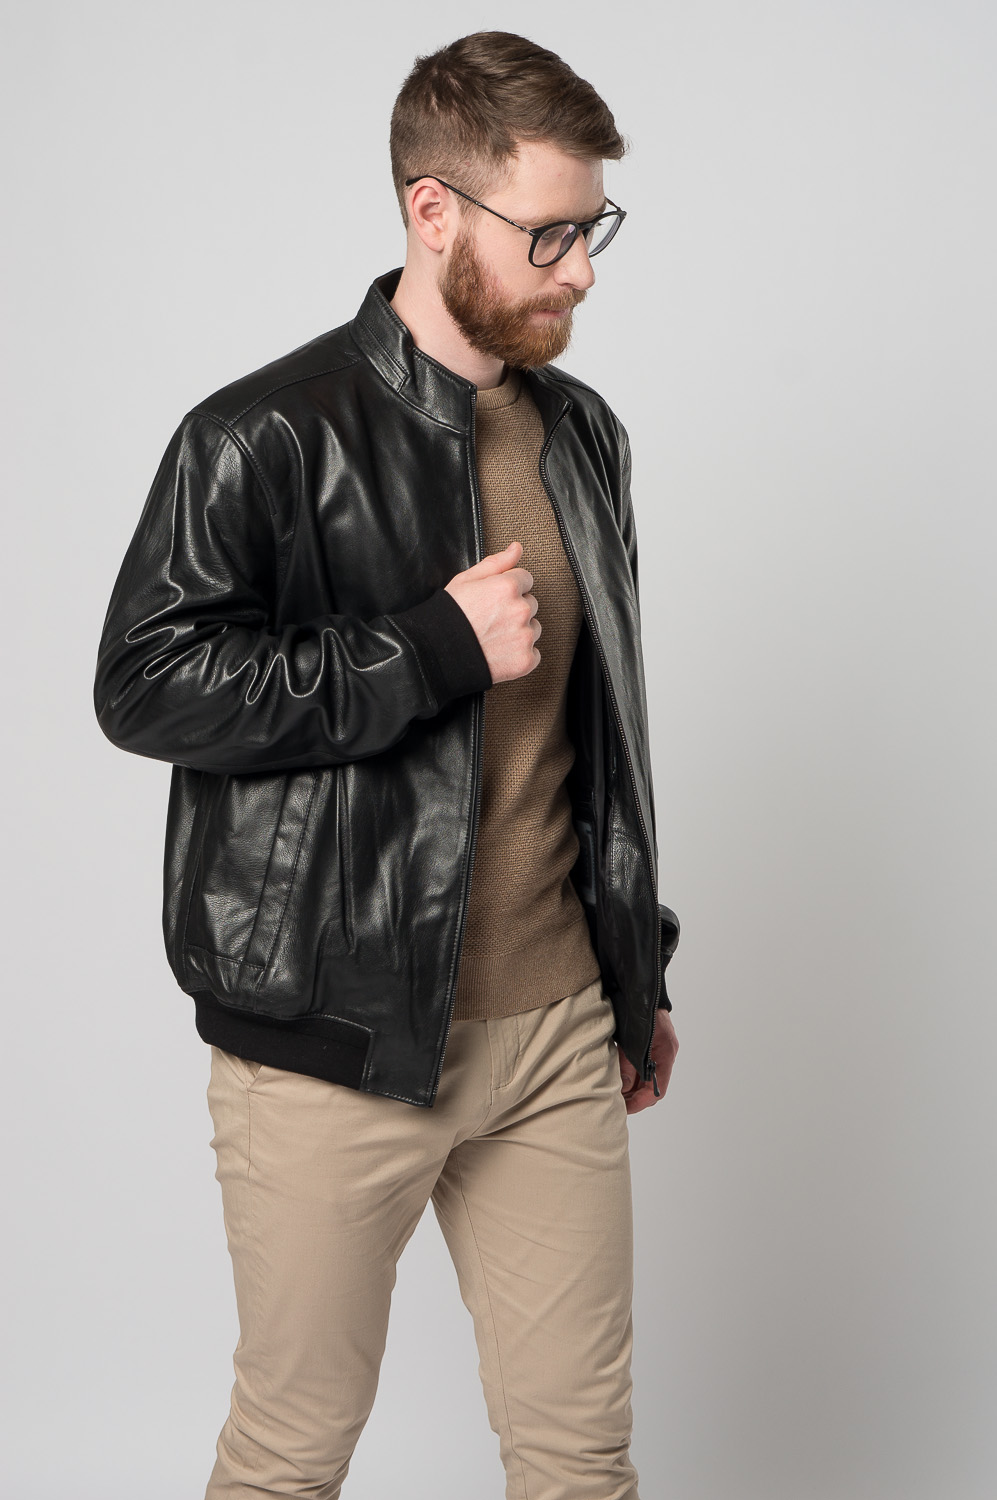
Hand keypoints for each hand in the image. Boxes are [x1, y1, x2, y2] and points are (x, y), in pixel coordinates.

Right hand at [444, 540, 540, 683]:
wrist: (437, 655)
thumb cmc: (448, 617)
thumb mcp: (466, 580)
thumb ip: (496, 562)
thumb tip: (516, 548)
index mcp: (508, 587)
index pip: (526, 579)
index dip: (508, 588)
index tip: (495, 600)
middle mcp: (520, 610)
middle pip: (530, 604)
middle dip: (514, 609)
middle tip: (490, 620)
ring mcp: (524, 636)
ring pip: (533, 628)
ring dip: (519, 632)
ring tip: (494, 637)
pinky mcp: (525, 660)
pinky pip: (533, 654)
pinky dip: (520, 654)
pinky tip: (499, 652)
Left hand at [618, 1009, 678, 1113]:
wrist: (642, 986)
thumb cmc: (639, 1009)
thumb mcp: (631, 1040)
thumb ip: (628, 1064)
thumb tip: (623, 1088)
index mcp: (665, 1053)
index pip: (656, 1090)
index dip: (640, 1102)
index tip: (624, 1108)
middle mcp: (665, 1053)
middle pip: (652, 1085)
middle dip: (634, 1097)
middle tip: (615, 1103)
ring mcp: (659, 1048)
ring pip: (646, 1076)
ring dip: (632, 1086)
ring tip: (614, 1092)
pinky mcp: (650, 1043)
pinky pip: (643, 1065)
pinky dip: (631, 1073)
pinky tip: (617, 1076)